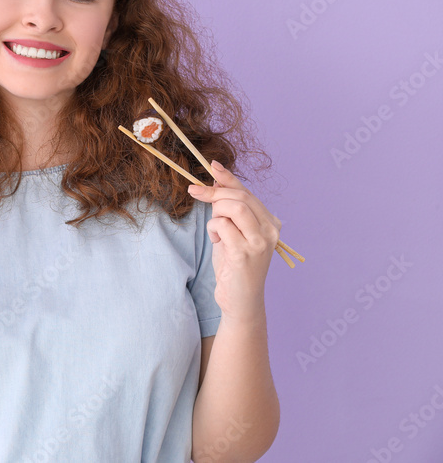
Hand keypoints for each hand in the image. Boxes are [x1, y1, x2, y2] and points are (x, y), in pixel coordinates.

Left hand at [186, 160, 281, 324]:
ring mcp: (260, 242)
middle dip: (213, 192)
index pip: (247, 192)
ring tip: (215, 231)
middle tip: (194, 192)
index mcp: (271, 223)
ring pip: (233, 207)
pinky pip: (222, 225)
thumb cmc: (234, 266)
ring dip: (215, 213)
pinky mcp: (245, 253)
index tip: (212, 165)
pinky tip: (217, 242)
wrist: (240, 300)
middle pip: (239, 196)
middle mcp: (270, 231)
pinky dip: (213, 229)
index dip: (228, 178)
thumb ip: (228, 210)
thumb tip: (215, 181)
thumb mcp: (232, 233)